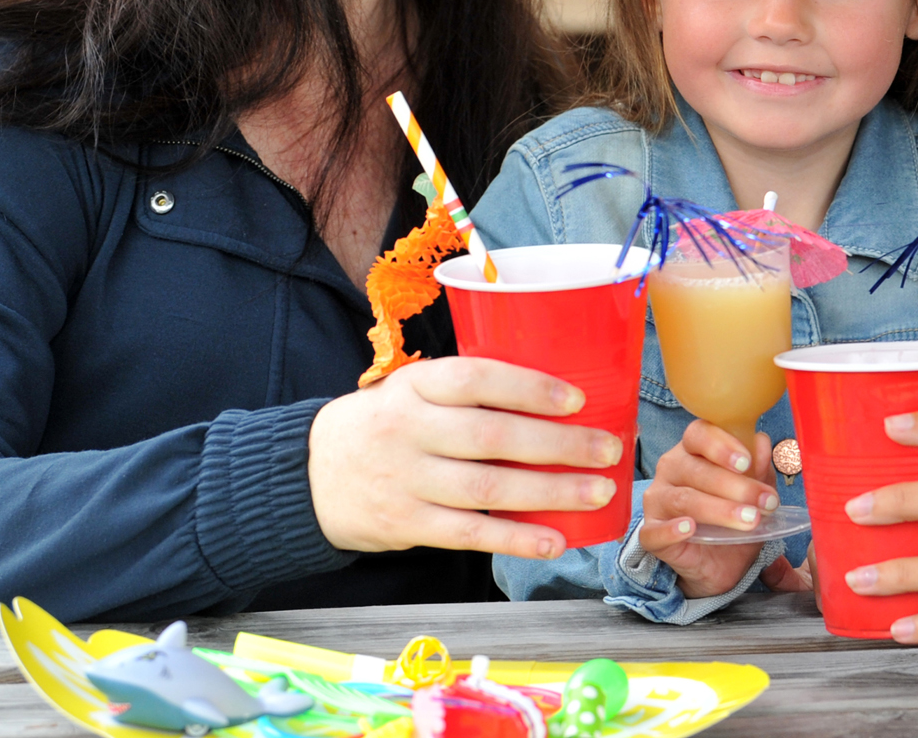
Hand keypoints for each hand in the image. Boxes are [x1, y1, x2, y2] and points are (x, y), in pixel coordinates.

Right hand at [308, 357, 621, 559]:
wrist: (310, 475)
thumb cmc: (384, 424)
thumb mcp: (411, 389)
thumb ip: (466, 390)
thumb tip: (554, 396)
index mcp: (415, 385)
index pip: (476, 378)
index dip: (529, 388)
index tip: (577, 399)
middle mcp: (408, 430)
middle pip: (492, 436)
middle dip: (558, 445)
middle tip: (608, 450)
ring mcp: (405, 480)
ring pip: (486, 488)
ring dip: (550, 493)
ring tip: (597, 494)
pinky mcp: (405, 524)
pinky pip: (468, 534)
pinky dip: (515, 538)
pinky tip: (553, 540)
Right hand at [635, 421, 786, 597]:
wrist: (720, 563)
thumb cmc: (734, 517)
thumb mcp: (754, 494)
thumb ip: (758, 468)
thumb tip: (761, 442)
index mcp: (694, 450)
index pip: (699, 434)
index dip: (721, 445)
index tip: (746, 462)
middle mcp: (671, 469)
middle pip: (695, 469)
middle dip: (733, 485)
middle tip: (764, 502)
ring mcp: (657, 500)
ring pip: (683, 499)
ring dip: (718, 510)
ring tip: (749, 520)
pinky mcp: (650, 532)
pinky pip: (655, 530)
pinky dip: (672, 530)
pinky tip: (689, 529)